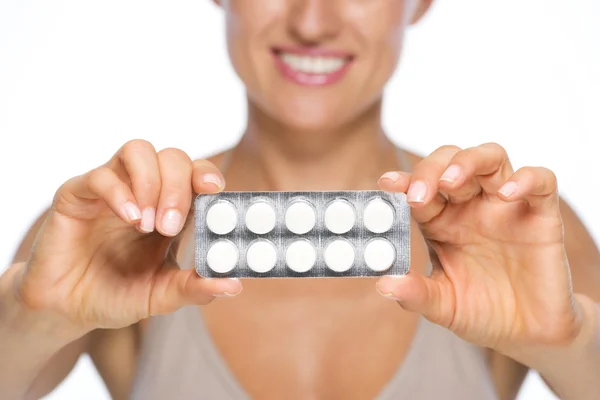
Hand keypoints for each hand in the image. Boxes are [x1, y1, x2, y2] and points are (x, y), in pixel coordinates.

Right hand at [15, 140, 241, 336]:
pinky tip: (128, 218)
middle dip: (178, 187)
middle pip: (173, 158)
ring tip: (147, 224)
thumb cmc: (118, 295)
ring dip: (150, 182)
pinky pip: (100, 175)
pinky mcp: (77, 195)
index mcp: (172, 209)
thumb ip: (195, 288)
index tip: (214, 191)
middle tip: (170, 226)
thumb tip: (234, 285)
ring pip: (138, 151)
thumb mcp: (162, 295)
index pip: (196, 174)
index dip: (208, 175)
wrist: (68, 310)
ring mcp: (112, 189)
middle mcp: (145, 191)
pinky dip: (119, 192)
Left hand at [377, 143, 581, 352]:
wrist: (526, 335)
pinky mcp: (541, 215)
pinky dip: (526, 179)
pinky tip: (507, 195)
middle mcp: (470, 206)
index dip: (404, 181)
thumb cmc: (480, 311)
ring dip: (468, 161)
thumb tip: (383, 285)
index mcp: (440, 221)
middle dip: (431, 169)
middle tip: (418, 195)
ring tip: (451, 182)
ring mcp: (505, 206)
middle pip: (450, 162)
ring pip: (491, 157)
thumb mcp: (442, 306)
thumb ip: (416, 294)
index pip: (419, 188)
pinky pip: (541, 181)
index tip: (386, 184)